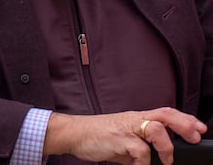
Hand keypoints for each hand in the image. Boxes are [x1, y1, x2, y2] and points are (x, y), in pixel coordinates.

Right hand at [45, 108, 204, 163]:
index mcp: (137, 118)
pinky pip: (140, 151)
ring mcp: (127, 127)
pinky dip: (144, 163)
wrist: (73, 133)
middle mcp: (134, 119)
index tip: (200, 129)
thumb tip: (159, 157)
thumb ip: (142, 144)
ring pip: (156, 129)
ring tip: (167, 160)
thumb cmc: (98, 137)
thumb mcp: (124, 138)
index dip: (185, 119)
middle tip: (195, 138)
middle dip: (185, 125)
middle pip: (165, 115)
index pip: (166, 113)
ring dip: (166, 147)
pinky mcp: (119, 138)